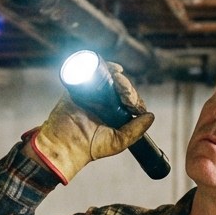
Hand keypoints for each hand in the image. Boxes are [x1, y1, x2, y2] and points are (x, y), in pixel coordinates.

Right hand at [27, 64, 154, 183]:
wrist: (64, 144)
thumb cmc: (89, 147)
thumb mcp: (118, 141)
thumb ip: (135, 130)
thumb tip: (151, 116)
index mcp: (114, 115)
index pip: (129, 100)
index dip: (133, 98)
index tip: (132, 103)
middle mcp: (104, 103)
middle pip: (120, 87)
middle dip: (126, 86)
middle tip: (124, 90)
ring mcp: (92, 95)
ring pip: (109, 79)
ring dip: (117, 76)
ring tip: (118, 79)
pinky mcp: (78, 88)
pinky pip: (91, 73)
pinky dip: (103, 67)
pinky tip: (111, 69)